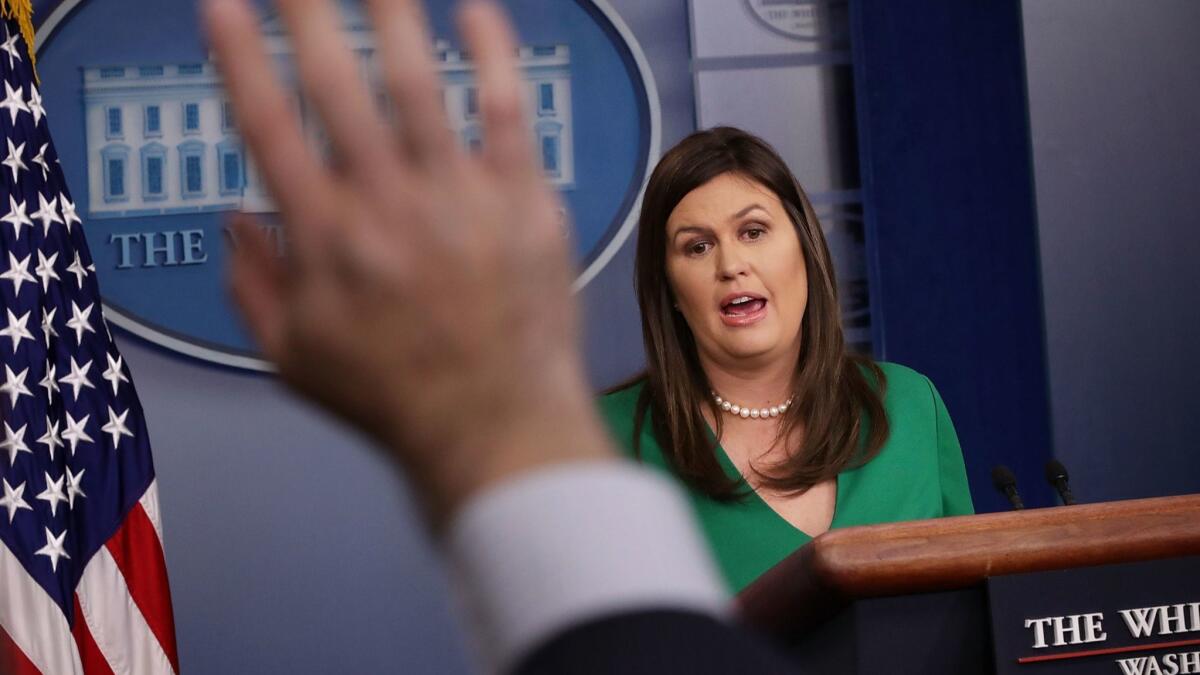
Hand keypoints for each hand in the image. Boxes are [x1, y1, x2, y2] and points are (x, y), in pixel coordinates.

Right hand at [203, 0, 613, 521]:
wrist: (497, 426)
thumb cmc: (397, 398)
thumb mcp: (293, 359)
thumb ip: (251, 283)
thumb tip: (235, 217)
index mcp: (324, 238)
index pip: (267, 124)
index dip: (239, 57)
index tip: (224, 8)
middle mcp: (386, 205)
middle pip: (334, 82)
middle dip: (304, 12)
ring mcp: (459, 198)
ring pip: (417, 81)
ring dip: (389, 14)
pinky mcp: (524, 201)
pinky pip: (508, 110)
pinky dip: (492, 54)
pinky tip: (477, 12)